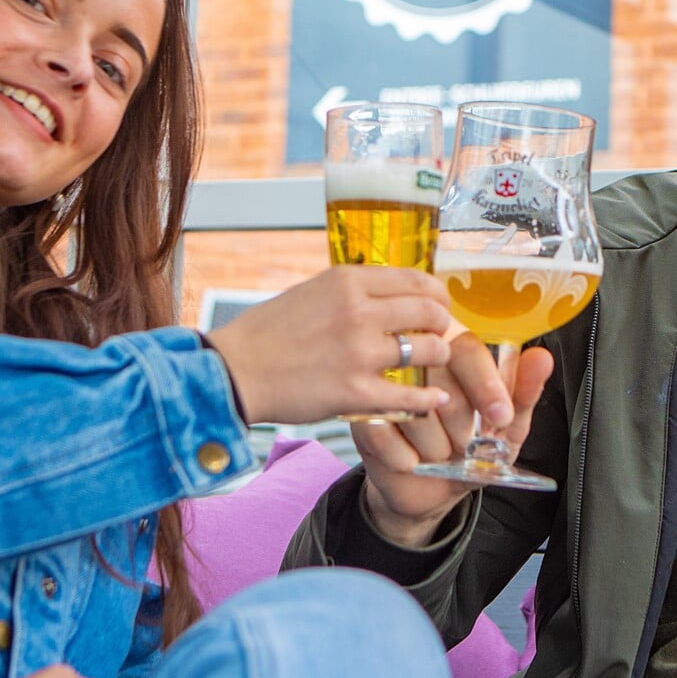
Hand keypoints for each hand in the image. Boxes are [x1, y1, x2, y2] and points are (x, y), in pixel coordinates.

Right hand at [207, 266, 454, 423]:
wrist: (234, 372)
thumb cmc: (267, 333)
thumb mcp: (311, 292)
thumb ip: (352, 291)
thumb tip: (390, 293)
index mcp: (347, 281)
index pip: (415, 279)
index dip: (437, 294)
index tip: (440, 305)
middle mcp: (358, 311)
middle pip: (429, 312)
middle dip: (442, 324)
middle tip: (441, 334)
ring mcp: (359, 353)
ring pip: (428, 350)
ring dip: (438, 358)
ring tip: (434, 364)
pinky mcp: (357, 393)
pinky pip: (412, 396)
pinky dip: (429, 397)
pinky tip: (434, 397)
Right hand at [355, 334, 553, 545]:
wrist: (429, 490)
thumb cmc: (471, 450)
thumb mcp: (508, 427)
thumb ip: (525, 392)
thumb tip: (541, 358)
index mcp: (453, 349)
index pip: (467, 348)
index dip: (486, 385)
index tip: (501, 416)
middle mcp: (415, 359)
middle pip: (441, 382)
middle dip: (462, 428)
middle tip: (466, 445)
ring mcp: (384, 386)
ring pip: (416, 412)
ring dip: (436, 448)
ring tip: (439, 454)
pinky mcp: (362, 415)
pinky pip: (387, 433)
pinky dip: (408, 459)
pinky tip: (414, 462)